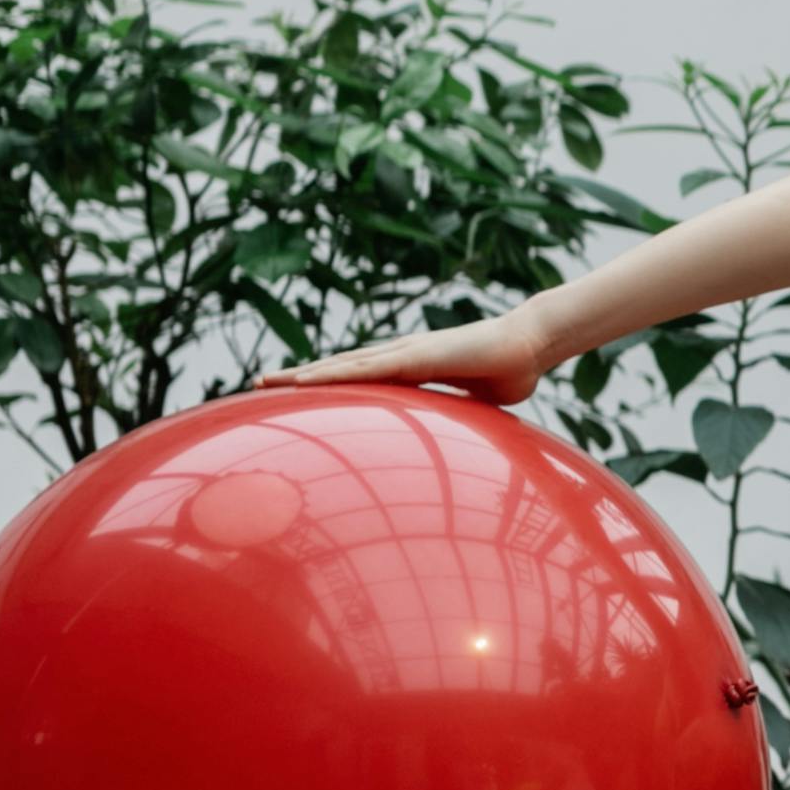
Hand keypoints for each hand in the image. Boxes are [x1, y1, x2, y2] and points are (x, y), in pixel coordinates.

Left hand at [275, 309, 561, 407]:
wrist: (531, 345)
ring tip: (267, 382)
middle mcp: (399, 355)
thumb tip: (462, 444)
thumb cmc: (507, 372)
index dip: (326, 383)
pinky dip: (333, 374)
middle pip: (338, 367)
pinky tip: (307, 380)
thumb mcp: (473, 404)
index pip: (358, 376)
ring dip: (303, 375)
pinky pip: (365, 368)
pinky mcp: (414, 356)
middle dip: (298, 377)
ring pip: (342, 365)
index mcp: (411, 367)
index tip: (295, 394)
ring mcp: (404, 353)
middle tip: (258, 385)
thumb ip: (458, 418)